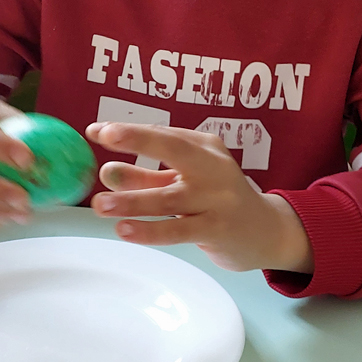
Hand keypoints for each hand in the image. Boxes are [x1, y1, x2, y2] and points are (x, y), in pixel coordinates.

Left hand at [85, 122, 313, 273]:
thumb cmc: (216, 200)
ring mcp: (217, 198)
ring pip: (169, 197)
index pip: (162, 134)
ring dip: (132, 200)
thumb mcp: (183, 182)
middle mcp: (212, 166)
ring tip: (100, 204)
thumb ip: (146, 177)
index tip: (95, 130)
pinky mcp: (217, 229)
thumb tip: (106, 171)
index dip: (128, 132)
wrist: (265, 231)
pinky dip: (150, 230)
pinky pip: (178, 230)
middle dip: (138, 140)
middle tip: (105, 137)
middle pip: (173, 148)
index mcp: (203, 146)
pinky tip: (125, 230)